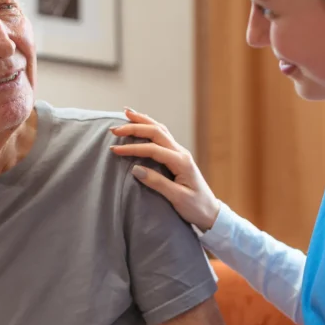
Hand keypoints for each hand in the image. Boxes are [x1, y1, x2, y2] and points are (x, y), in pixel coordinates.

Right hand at [110, 109, 221, 231]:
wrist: (211, 212)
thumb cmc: (196, 207)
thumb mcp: (177, 198)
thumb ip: (157, 183)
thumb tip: (135, 169)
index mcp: (181, 162)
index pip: (153, 150)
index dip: (133, 148)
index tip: (115, 150)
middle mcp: (181, 153)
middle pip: (156, 132)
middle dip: (134, 128)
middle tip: (114, 129)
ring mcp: (180, 153)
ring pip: (160, 130)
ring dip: (143, 121)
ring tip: (126, 113)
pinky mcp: (177, 156)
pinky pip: (162, 136)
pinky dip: (149, 127)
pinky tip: (141, 123)